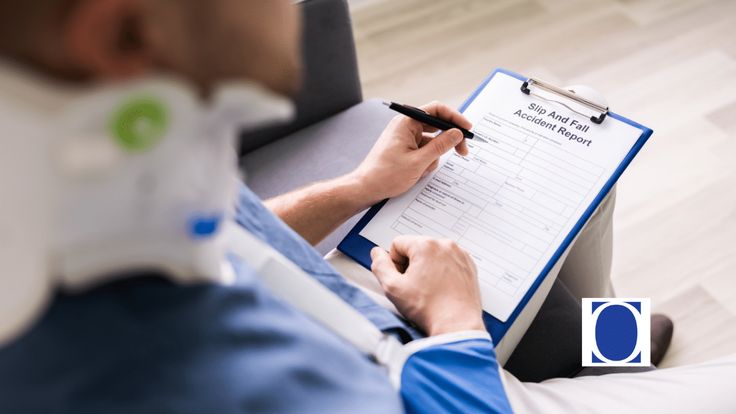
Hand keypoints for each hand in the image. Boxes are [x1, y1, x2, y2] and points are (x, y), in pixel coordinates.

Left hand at [350, 101, 471, 203]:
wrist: (366, 189)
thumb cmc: (386, 175)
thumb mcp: (419, 162)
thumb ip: (440, 146)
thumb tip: (457, 133)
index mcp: (406, 122)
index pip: (436, 110)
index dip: (455, 118)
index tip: (468, 129)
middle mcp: (406, 126)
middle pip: (437, 127)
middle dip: (448, 142)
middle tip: (462, 152)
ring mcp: (405, 138)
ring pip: (432, 143)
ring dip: (432, 158)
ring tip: (420, 171)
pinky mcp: (405, 149)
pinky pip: (424, 152)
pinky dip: (425, 163)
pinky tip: (415, 174)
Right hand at [370, 235, 484, 335]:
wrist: (457, 324)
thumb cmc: (429, 309)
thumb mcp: (393, 288)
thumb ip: (380, 266)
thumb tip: (377, 254)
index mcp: (425, 245)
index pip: (397, 243)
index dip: (394, 262)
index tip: (402, 278)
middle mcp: (445, 245)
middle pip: (416, 247)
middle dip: (411, 263)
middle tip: (414, 286)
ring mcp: (459, 254)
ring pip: (432, 253)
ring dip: (427, 266)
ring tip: (429, 289)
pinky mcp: (468, 264)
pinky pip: (448, 260)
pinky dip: (442, 270)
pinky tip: (441, 288)